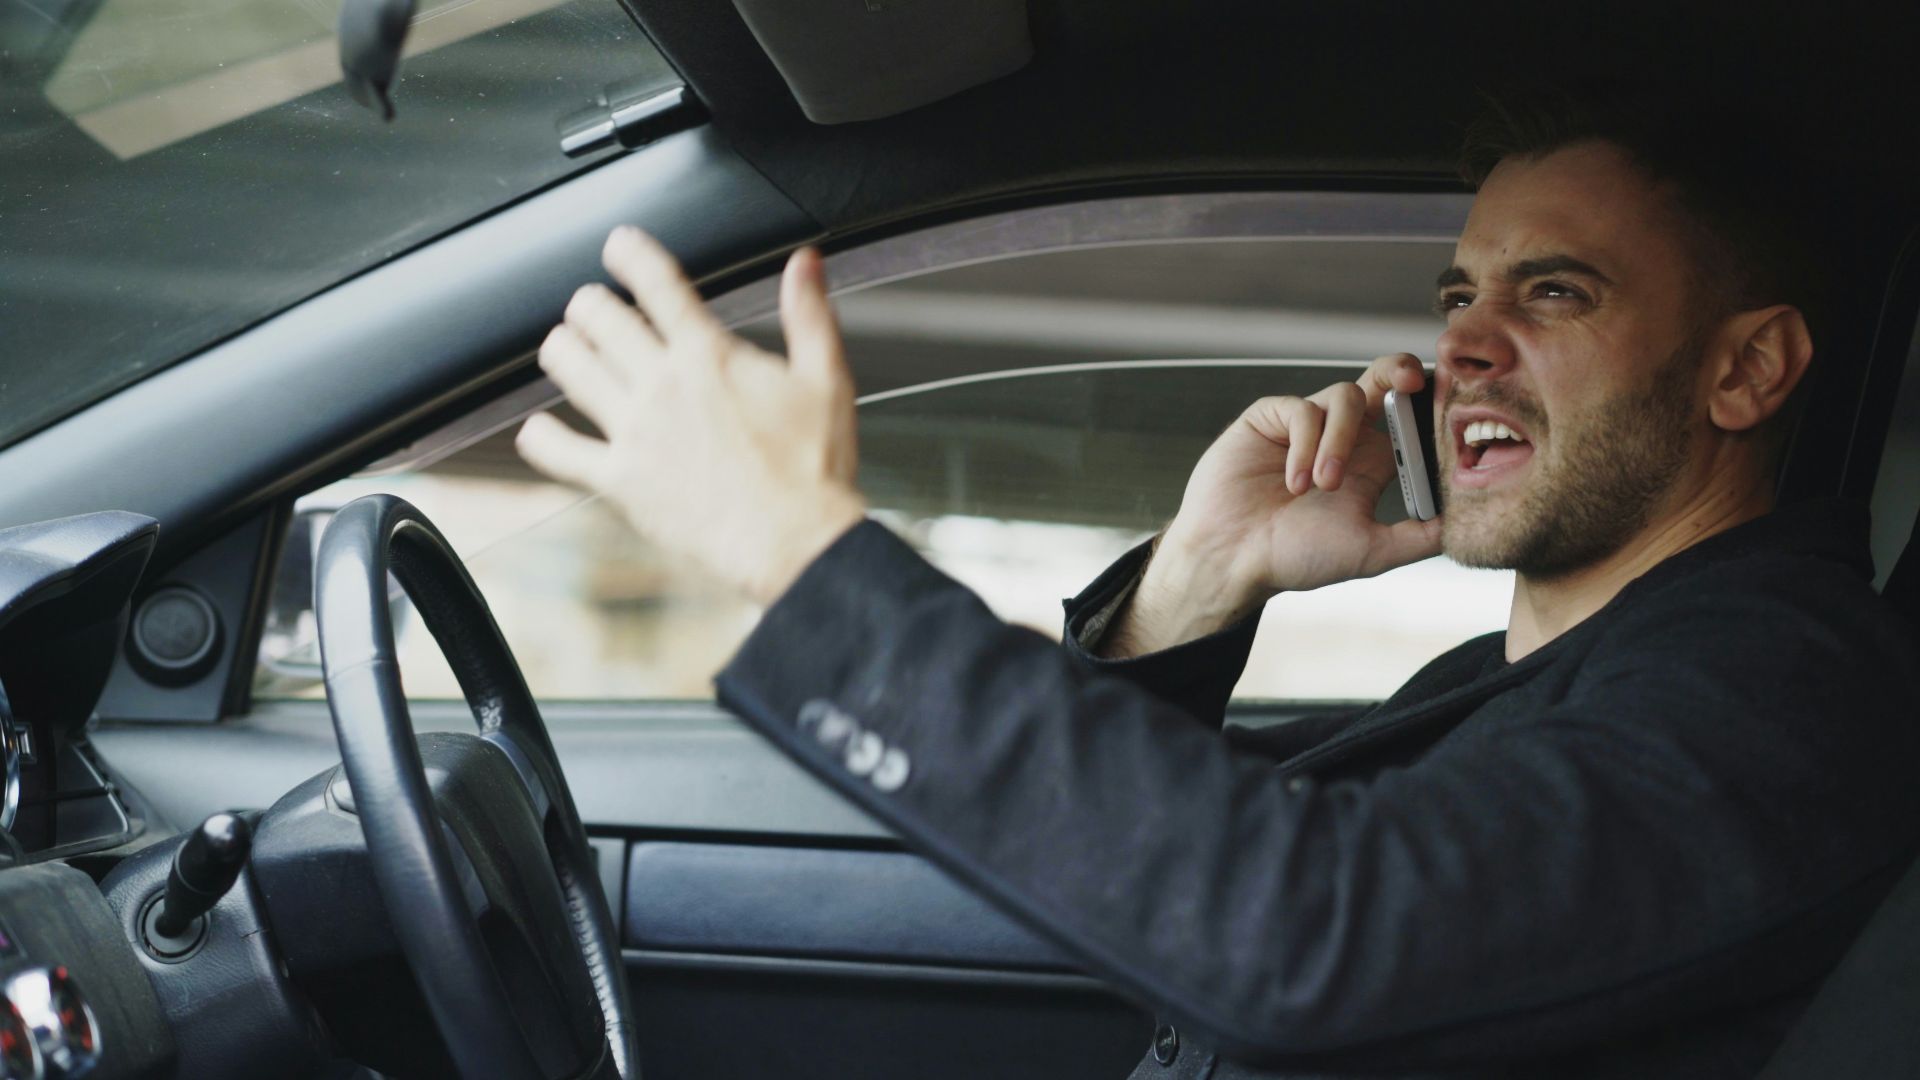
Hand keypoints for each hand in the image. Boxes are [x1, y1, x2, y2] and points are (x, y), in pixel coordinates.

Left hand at [515, 227, 866, 606]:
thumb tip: (804, 261)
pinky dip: (540, 437)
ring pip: (568, 367)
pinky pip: (557, 451)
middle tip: (596, 307)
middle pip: (598, 316)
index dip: (630, 253)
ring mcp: (635, 432)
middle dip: (591, 303)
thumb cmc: (814, 468)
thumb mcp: (827, 380)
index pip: (656, 283)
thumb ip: (809, 314)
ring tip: (568, 348)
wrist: (795, 542)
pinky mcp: (620, 481)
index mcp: (708, 355)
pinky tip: (539, 429)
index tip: (619, 245)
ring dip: (562, 349)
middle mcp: (662, 385)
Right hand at [1103, 355, 1443, 655]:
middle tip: (1412, 381)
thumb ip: (1417, 537)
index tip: (1449, 411)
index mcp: (1372, 461)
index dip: (1429, 407)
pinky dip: (1304, 445)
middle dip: (1400, 371)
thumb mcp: (1370, 551)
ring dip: (1338, 441)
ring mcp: (1305, 424)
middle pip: (1382, 380)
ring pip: (1344, 396)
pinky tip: (1293, 483)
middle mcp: (1342, 436)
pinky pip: (1301, 410)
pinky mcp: (1269, 417)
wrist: (1232, 560)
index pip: (1409, 418)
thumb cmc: (1294, 558)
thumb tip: (1465, 524)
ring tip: (1320, 486)